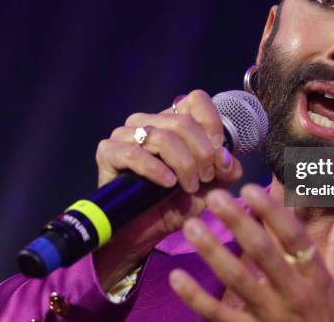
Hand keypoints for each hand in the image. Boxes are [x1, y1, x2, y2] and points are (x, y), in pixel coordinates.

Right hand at [93, 90, 242, 289]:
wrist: (144, 233)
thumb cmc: (176, 205)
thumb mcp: (210, 189)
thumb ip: (225, 171)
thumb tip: (226, 158)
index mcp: (173, 121)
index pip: (196, 100)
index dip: (212, 126)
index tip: (218, 156)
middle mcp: (148, 121)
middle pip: (183, 122)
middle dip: (202, 153)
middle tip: (205, 178)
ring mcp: (125, 134)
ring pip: (162, 137)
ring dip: (183, 163)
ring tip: (189, 186)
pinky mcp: (108, 152)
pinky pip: (134, 154)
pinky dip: (155, 169)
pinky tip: (168, 184)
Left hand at [169, 184, 333, 321]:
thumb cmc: (329, 318)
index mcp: (315, 278)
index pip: (295, 240)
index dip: (273, 213)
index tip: (250, 189)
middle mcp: (291, 293)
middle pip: (263, 254)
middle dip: (238, 223)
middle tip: (214, 197)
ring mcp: (267, 315)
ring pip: (237, 281)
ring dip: (212, 253)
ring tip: (191, 227)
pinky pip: (218, 315)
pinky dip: (196, 297)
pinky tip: (176, 276)